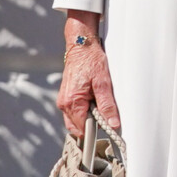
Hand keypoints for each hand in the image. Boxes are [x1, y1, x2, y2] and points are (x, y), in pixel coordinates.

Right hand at [58, 10, 120, 134]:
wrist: (82, 47)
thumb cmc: (91, 61)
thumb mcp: (103, 83)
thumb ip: (107, 106)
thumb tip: (112, 123)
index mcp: (72, 102)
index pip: (83, 128)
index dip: (96, 130)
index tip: (107, 127)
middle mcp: (64, 104)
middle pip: (79, 127)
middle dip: (92, 124)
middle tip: (104, 113)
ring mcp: (64, 101)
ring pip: (76, 121)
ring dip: (88, 117)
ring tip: (98, 103)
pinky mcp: (66, 97)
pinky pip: (75, 112)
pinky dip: (84, 111)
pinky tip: (93, 101)